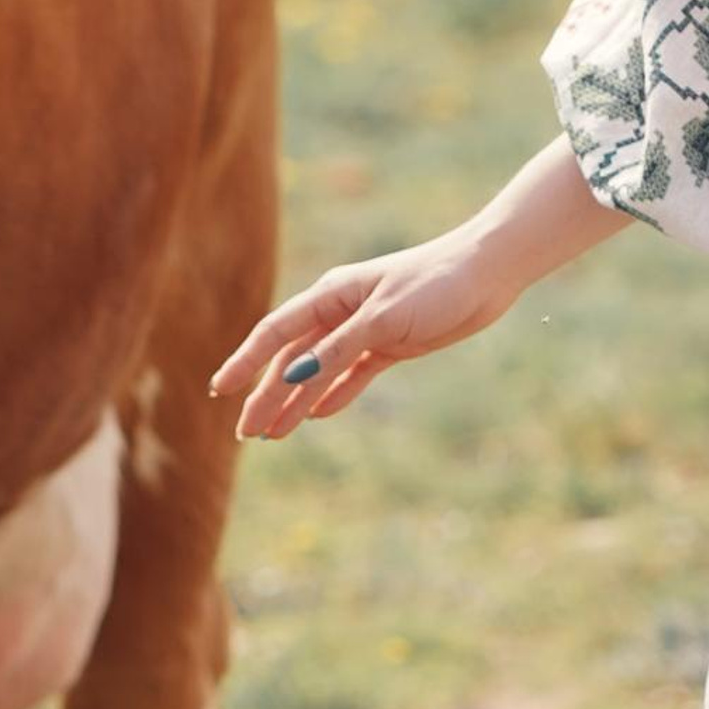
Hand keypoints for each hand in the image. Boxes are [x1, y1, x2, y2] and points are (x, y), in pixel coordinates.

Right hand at [211, 228, 516, 439]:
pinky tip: (314, 416)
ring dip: (294, 402)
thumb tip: (293, 378)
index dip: (245, 362)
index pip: (275, 333)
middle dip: (266, 395)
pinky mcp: (389, 345)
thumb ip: (337, 350)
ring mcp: (363, 331)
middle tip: (246, 433)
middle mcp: (339, 314)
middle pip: (292, 360)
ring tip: (273, 434)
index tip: (220, 390)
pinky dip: (332, 395)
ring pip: (318, 372)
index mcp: (329, 297)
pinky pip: (350, 376)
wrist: (487, 273)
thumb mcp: (383, 320)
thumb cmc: (434, 284)